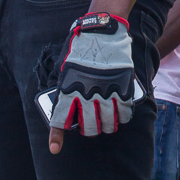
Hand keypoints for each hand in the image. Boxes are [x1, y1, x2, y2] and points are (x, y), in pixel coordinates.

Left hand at [48, 13, 135, 152]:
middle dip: (88, 131)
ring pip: (108, 124)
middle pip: (88, 128)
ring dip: (107, 127)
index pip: (59, 120)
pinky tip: (121, 115)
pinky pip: (125, 112)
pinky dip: (123, 117)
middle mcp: (86, 95)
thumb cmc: (80, 47)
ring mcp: (106, 92)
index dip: (56, 137)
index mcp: (68, 89)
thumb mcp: (65, 66)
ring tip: (107, 122)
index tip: (54, 149)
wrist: (101, 30)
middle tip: (90, 126)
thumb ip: (65, 86)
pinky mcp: (123, 87)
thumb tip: (66, 101)